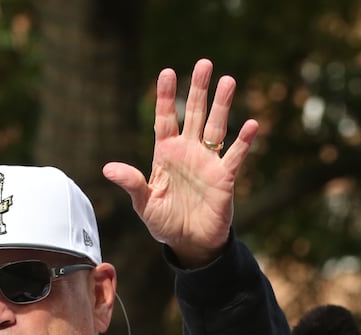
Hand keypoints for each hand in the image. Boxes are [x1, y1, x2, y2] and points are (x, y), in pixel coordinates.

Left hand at [103, 58, 259, 268]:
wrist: (190, 243)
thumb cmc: (164, 223)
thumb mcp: (144, 204)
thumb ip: (132, 183)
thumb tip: (108, 169)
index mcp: (165, 155)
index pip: (165, 119)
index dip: (166, 97)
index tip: (167, 72)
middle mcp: (188, 152)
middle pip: (194, 114)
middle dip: (198, 89)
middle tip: (203, 64)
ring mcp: (208, 162)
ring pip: (216, 127)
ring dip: (223, 105)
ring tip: (228, 80)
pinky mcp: (225, 177)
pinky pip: (235, 155)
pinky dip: (244, 141)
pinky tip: (252, 125)